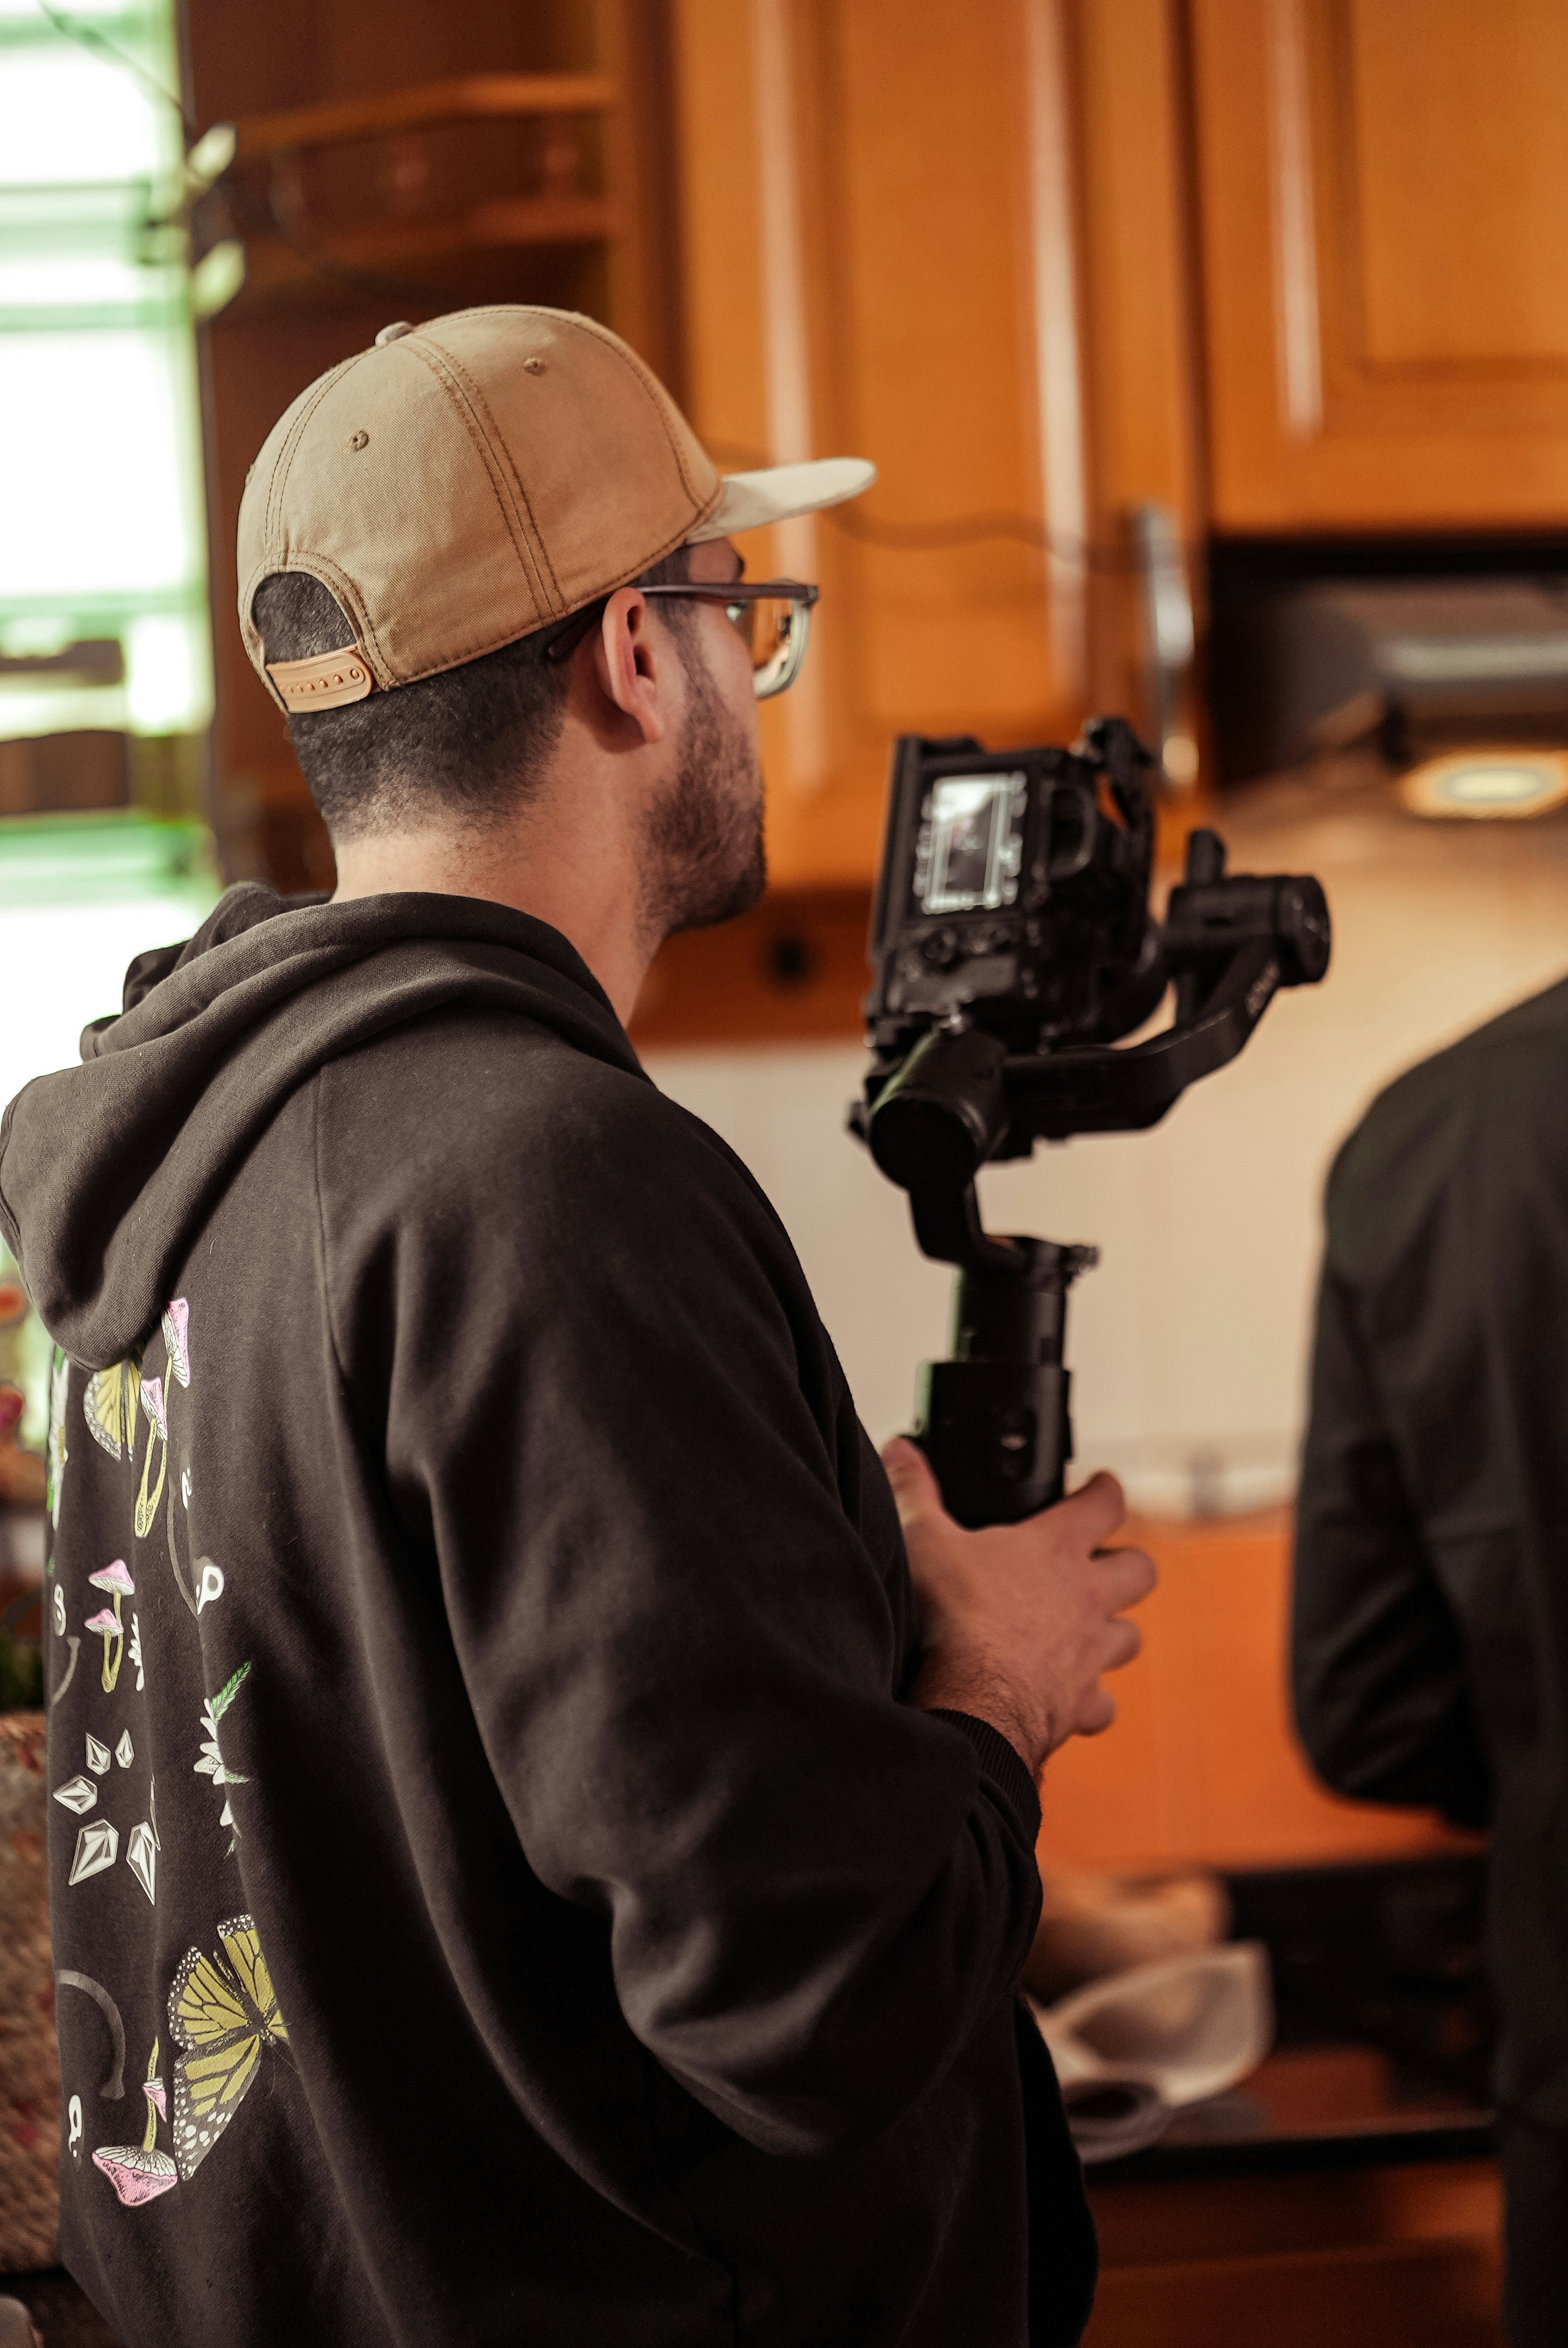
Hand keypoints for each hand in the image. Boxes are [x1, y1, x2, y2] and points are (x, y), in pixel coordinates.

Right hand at [882, 1438, 1155, 1777]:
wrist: (969, 1702)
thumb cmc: (952, 1616)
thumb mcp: (923, 1539)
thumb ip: (914, 1490)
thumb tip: (899, 1449)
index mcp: (1055, 1548)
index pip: (1104, 1503)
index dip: (1104, 1490)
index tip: (1101, 1486)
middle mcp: (1086, 1598)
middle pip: (1139, 1570)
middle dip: (1127, 1564)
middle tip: (1105, 1562)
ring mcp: (1089, 1653)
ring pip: (1130, 1637)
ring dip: (1114, 1632)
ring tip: (1088, 1631)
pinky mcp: (1079, 1703)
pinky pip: (1103, 1703)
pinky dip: (1091, 1699)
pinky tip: (1068, 1696)